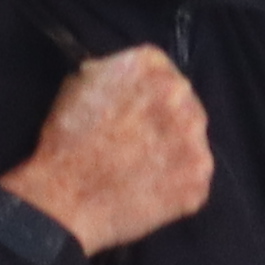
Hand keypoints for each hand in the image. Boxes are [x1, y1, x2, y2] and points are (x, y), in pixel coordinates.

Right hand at [4, 47, 211, 250]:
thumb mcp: (79, 83)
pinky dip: (177, 184)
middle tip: (138, 142)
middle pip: (183, 103)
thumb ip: (113, 73)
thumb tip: (125, 81)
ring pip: (191, 139)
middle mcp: (180, 95)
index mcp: (150, 66)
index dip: (147, 94)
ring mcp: (195, 138)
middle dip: (165, 120)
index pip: (161, 72)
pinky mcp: (200, 176)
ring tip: (141, 167)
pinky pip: (194, 177)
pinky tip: (150, 188)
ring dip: (174, 151)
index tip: (135, 111)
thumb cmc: (65, 140)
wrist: (66, 198)